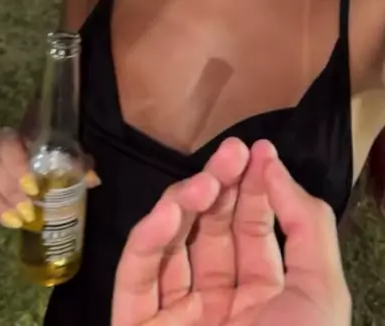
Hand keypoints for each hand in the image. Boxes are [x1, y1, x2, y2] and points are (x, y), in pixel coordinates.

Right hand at [0, 129, 100, 230]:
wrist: (23, 161)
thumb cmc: (44, 158)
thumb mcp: (62, 158)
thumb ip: (77, 165)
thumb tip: (93, 179)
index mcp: (10, 138)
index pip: (7, 146)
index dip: (16, 167)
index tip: (33, 189)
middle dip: (7, 194)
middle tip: (27, 214)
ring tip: (14, 222)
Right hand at [112, 139, 350, 325]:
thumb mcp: (320, 295)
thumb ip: (306, 225)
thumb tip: (274, 167)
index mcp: (266, 301)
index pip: (253, 229)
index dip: (255, 187)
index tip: (256, 149)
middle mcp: (220, 303)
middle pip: (212, 228)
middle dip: (221, 186)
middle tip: (230, 152)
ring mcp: (175, 314)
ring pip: (171, 242)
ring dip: (185, 205)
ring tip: (204, 181)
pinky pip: (137, 275)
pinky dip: (149, 239)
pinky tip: (170, 210)